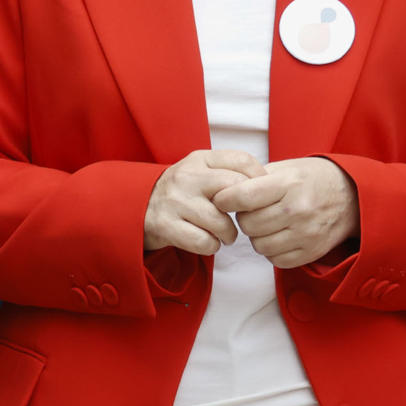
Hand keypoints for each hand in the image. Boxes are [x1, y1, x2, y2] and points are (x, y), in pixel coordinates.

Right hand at [143, 149, 264, 255]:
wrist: (137, 205)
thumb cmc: (183, 190)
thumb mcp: (201, 170)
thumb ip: (229, 171)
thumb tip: (267, 184)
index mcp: (200, 159)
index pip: (242, 161)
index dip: (259, 180)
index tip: (263, 196)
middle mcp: (187, 176)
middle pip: (234, 191)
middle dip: (246, 210)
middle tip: (245, 219)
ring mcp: (175, 201)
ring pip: (220, 222)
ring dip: (229, 234)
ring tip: (225, 235)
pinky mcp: (166, 226)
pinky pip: (204, 242)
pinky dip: (212, 246)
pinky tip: (209, 242)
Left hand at [211, 156, 357, 268]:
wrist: (351, 197)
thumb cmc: (313, 179)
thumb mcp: (287, 167)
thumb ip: (256, 178)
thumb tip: (224, 192)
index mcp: (289, 184)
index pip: (244, 196)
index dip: (225, 199)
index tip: (221, 199)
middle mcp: (298, 210)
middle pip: (248, 224)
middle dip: (244, 218)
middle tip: (252, 210)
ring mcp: (305, 234)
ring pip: (259, 245)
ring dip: (257, 236)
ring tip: (268, 222)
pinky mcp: (311, 252)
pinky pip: (275, 260)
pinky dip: (272, 250)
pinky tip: (279, 235)